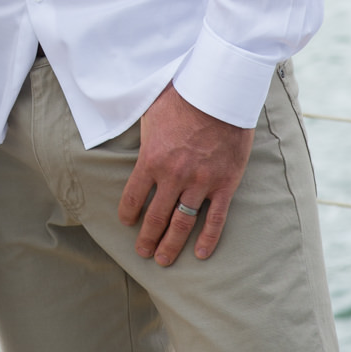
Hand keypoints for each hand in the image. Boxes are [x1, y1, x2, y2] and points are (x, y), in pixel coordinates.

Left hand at [117, 84, 253, 265]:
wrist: (220, 92)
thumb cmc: (182, 97)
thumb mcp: (150, 113)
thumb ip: (142, 135)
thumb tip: (125, 134)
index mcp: (151, 159)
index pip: (133, 197)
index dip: (127, 214)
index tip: (126, 223)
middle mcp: (173, 176)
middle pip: (156, 217)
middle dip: (147, 238)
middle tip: (143, 252)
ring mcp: (200, 183)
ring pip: (182, 223)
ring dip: (171, 244)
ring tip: (163, 259)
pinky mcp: (224, 184)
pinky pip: (215, 219)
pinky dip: (208, 239)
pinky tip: (199, 254)